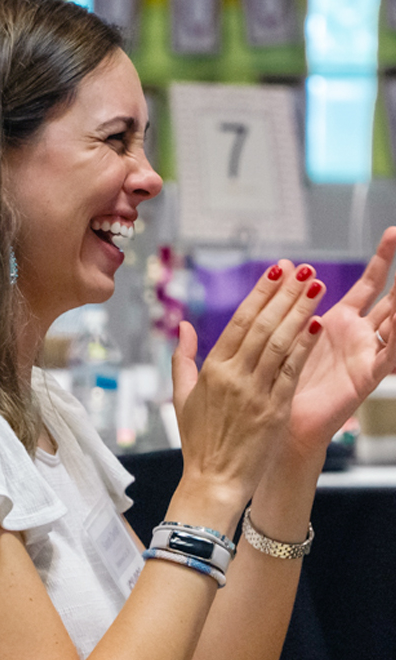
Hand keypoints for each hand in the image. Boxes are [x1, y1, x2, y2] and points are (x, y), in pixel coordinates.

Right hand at [172, 261, 323, 507]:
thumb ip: (183, 358)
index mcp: (212, 369)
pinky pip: (292, 372)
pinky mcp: (275, 411)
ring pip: (281, 342)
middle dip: (285, 293)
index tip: (276, 270)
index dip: (260, 293)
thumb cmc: (198, 441)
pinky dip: (305, 346)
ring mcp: (255, 393)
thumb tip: (184, 326)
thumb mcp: (181, 396)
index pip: (240, 320)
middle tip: (303, 268)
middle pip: (264, 325)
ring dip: (300, 311)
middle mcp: (234, 376)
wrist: (213, 481)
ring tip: (316, 286)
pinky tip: (317, 324)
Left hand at [289, 227, 395, 454]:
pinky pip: (392, 356)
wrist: (277, 426)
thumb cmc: (276, 384)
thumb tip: (282, 264)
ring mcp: (364, 355)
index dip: (381, 261)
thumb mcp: (277, 333)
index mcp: (337, 323)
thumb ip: (283, 299)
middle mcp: (356, 336)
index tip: (392, 232)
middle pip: (388, 297)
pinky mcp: (365, 377)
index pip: (367, 285)